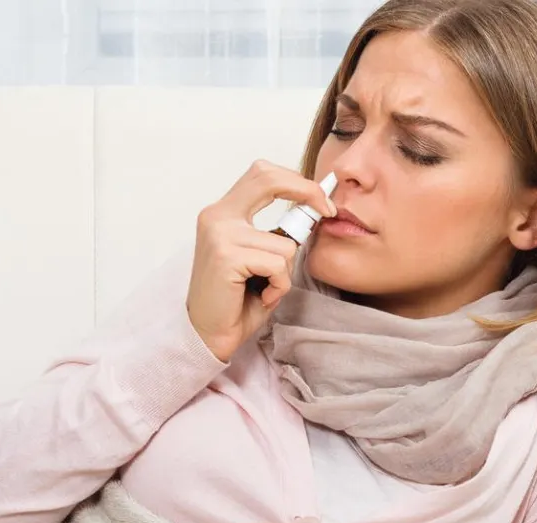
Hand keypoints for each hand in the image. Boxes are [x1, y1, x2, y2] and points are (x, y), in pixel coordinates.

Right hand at [186, 160, 336, 362]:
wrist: (209, 334)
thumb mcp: (257, 255)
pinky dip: (278, 286)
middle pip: (268, 178)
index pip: (262, 174)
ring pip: (285, 243)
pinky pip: (278, 266)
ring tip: (266, 287)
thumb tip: (312, 210)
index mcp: (223, 212)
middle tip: (326, 210)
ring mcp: (220, 234)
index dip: (296, 180)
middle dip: (306, 190)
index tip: (320, 200)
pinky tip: (261, 296)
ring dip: (285, 272)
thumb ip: (274, 231)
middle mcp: (216, 216)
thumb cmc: (237, 299)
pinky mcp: (227, 257)